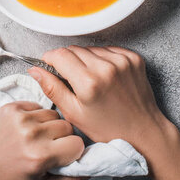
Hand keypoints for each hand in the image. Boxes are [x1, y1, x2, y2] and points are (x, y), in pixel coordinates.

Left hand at [0, 100, 84, 179]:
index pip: (77, 144)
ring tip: (35, 140)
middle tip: (48, 150)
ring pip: (53, 114)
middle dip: (62, 138)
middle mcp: (31, 133)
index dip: (73, 153)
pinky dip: (35, 116)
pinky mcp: (10, 107)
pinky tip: (25, 130)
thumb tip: (89, 170)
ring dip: (49, 126)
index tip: (63, 158)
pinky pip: (36, 105)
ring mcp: (20, 117)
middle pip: (67, 126)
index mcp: (39, 157)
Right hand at [28, 46, 167, 157]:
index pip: (60, 55)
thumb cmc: (109, 129)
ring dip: (85, 59)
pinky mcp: (133, 57)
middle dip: (67, 60)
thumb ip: (53, 89)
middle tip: (71, 78)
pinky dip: (102, 59)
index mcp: (89, 82)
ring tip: (90, 80)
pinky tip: (104, 75)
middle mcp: (106, 67)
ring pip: (90, 48)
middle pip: (74, 49)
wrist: (144, 131)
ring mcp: (122, 60)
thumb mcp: (74, 114)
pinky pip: (108, 49)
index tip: (48, 64)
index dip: (50, 59)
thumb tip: (35, 70)